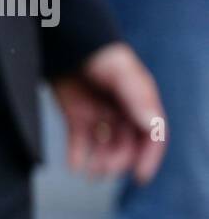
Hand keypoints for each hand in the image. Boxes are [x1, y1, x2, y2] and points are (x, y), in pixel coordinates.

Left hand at [51, 42, 165, 183]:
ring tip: (91, 174)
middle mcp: (122, 112)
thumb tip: (152, 125)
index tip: (140, 176)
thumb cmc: (99, 54)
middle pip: (127, 145)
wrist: (65, 43)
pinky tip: (75, 167)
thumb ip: (137, 98)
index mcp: (140, 103)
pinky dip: (78, 155)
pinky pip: (80, 141)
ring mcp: (100, 114)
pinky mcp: (77, 116)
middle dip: (119, 161)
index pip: (152, 136)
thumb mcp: (121, 74)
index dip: (148, 157)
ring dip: (100, 162)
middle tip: (106, 171)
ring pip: (105, 146)